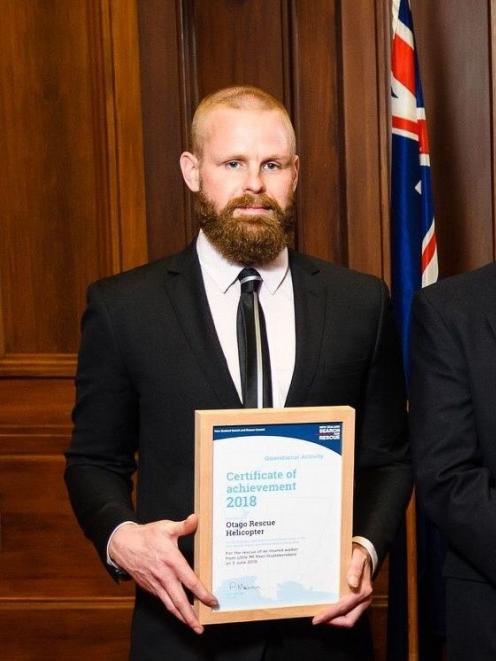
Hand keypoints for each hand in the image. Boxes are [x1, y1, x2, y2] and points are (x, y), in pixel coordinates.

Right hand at [108, 513, 217, 633]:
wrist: (123, 544)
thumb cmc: (147, 535)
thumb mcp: (166, 527)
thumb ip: (183, 526)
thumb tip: (197, 519)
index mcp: (171, 561)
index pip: (190, 581)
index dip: (202, 594)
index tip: (212, 601)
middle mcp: (164, 576)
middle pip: (179, 601)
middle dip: (190, 616)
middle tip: (200, 627)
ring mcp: (156, 583)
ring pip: (170, 605)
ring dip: (181, 617)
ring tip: (192, 626)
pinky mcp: (149, 587)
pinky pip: (162, 600)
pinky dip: (172, 608)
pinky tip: (179, 611)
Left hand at [312, 543, 372, 627]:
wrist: (366, 554)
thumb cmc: (359, 556)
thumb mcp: (357, 557)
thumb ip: (355, 568)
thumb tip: (352, 583)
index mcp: (363, 591)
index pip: (345, 607)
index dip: (331, 614)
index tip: (318, 618)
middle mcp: (364, 600)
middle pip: (348, 620)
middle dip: (332, 621)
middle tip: (317, 619)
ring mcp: (361, 602)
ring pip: (348, 618)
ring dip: (334, 619)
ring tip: (320, 616)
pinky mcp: (357, 601)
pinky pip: (347, 613)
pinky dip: (337, 614)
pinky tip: (327, 609)